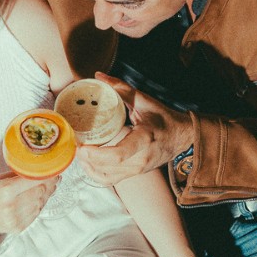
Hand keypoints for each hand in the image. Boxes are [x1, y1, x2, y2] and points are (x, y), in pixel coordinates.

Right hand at [0, 172, 57, 235]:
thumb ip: (18, 175)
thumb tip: (41, 170)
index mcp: (5, 190)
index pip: (34, 180)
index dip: (47, 175)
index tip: (54, 171)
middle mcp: (11, 206)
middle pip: (40, 193)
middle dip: (49, 185)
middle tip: (53, 178)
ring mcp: (14, 219)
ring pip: (40, 204)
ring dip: (45, 195)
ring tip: (45, 187)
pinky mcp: (17, 228)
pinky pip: (35, 214)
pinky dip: (38, 206)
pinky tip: (36, 199)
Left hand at [75, 73, 193, 185]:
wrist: (181, 137)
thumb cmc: (163, 118)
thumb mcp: (144, 100)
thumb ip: (121, 88)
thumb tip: (99, 76)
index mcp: (144, 138)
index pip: (119, 154)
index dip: (97, 154)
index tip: (83, 146)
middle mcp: (141, 158)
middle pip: (108, 168)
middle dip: (86, 159)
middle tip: (75, 145)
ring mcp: (138, 169)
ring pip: (107, 177)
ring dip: (88, 167)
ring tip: (79, 153)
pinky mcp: (135, 173)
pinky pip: (111, 180)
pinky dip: (95, 175)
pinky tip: (88, 164)